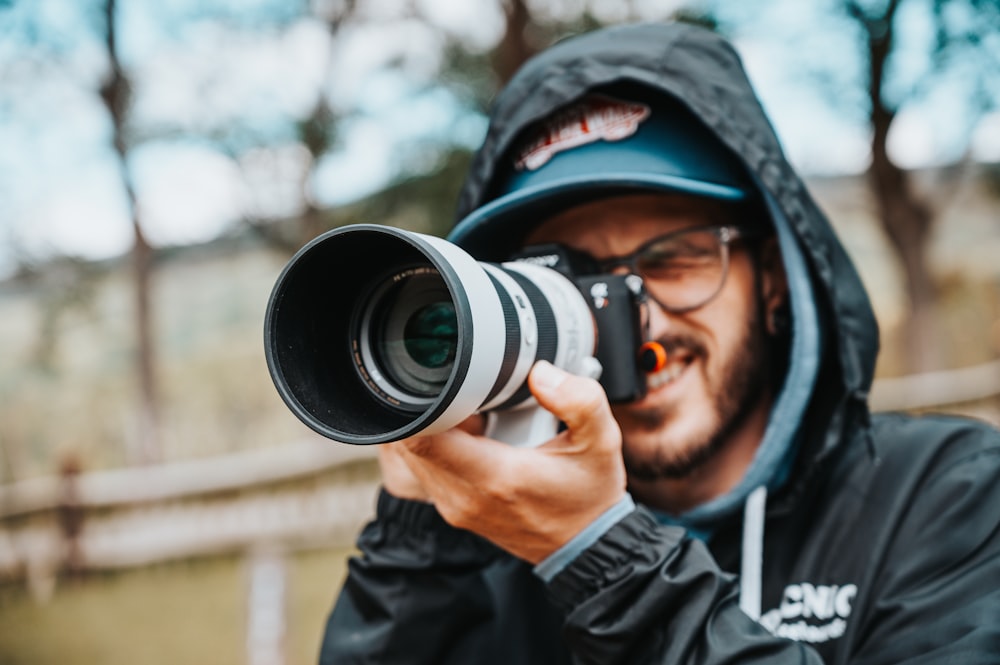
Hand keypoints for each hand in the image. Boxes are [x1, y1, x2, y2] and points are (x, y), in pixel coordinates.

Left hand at [393, 360, 626, 563]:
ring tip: (470, 415)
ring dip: (431, 429)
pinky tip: (473, 437)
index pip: (424, 438)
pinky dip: (438, 448)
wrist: (586, 547)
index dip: (425, 402)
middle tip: (463, 394)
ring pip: (414, 457)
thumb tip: (541, 372)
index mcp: (495, 477)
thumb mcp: (601, 441)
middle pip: (412, 443)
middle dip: (428, 409)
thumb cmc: (589, 495)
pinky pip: (426, 470)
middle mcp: (465, 497)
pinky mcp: (454, 510)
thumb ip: (578, 399)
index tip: (446, 382)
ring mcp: (455, 508)